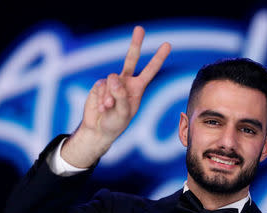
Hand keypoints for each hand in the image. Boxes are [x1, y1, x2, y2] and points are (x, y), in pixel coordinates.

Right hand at [62, 26, 170, 167]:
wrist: (98, 129)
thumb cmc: (115, 123)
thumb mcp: (124, 113)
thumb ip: (121, 96)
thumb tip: (115, 79)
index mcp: (137, 88)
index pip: (150, 71)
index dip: (158, 58)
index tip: (167, 45)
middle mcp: (125, 82)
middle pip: (131, 59)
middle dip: (135, 44)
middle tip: (140, 29)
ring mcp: (112, 82)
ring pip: (113, 79)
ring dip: (111, 95)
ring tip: (109, 107)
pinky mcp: (99, 85)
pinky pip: (101, 86)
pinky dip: (101, 98)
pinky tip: (102, 107)